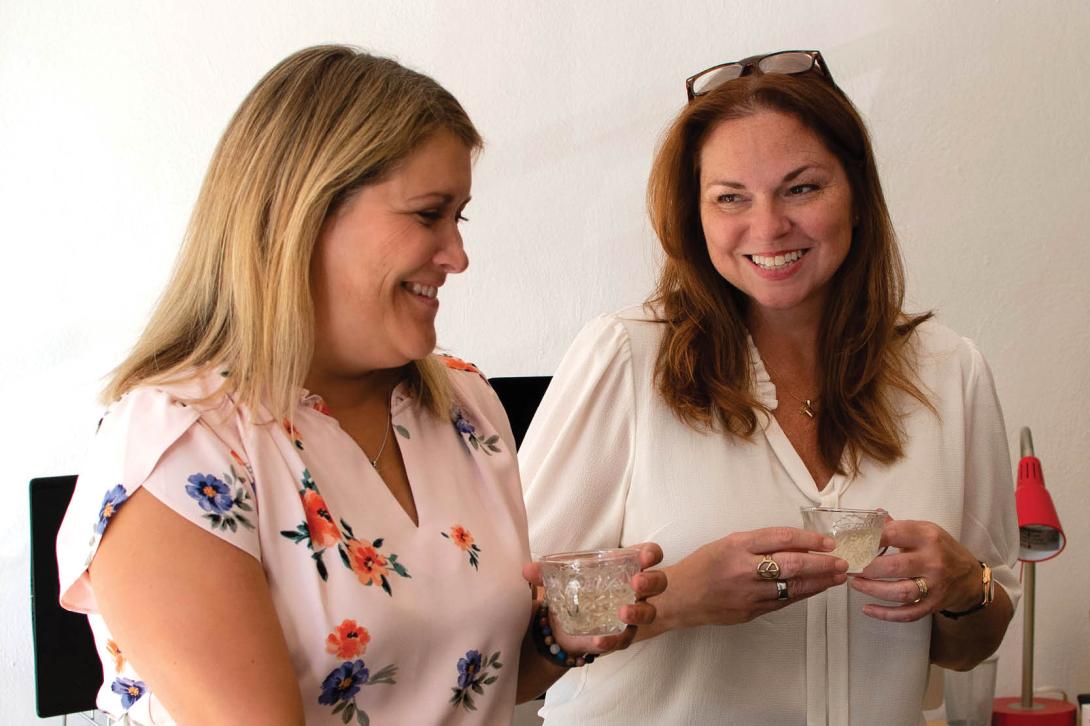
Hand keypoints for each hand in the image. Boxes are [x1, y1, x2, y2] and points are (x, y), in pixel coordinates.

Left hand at [522, 542, 666, 656]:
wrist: (566, 622)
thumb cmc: (576, 588)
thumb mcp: (562, 577)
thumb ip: (545, 573)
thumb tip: (526, 570)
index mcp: (627, 566)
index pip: (650, 555)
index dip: (651, 554)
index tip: (644, 555)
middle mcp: (636, 589)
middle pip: (658, 582)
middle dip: (651, 581)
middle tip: (636, 582)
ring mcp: (632, 614)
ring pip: (648, 613)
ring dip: (638, 612)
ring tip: (622, 612)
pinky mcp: (622, 636)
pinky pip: (623, 640)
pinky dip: (612, 641)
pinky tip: (599, 641)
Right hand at [663, 527, 847, 628]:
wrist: (679, 597)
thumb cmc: (702, 566)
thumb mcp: (726, 544)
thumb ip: (758, 544)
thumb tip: (796, 545)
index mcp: (736, 545)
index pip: (781, 538)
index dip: (809, 539)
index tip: (828, 541)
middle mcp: (744, 568)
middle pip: (793, 563)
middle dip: (822, 563)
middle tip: (842, 561)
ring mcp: (748, 593)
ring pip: (792, 586)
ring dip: (820, 582)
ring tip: (837, 577)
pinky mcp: (751, 612)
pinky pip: (783, 601)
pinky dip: (802, 593)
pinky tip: (815, 588)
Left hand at [851, 519, 981, 621]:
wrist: (969, 578)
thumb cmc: (941, 550)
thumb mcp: (924, 531)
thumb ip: (897, 527)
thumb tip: (872, 516)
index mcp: (928, 537)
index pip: (894, 535)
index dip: (869, 538)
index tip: (852, 542)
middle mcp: (933, 561)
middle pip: (894, 567)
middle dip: (867, 568)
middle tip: (851, 567)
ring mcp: (934, 585)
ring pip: (900, 591)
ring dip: (873, 589)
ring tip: (855, 583)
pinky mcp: (933, 605)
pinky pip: (907, 613)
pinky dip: (886, 614)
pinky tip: (867, 609)